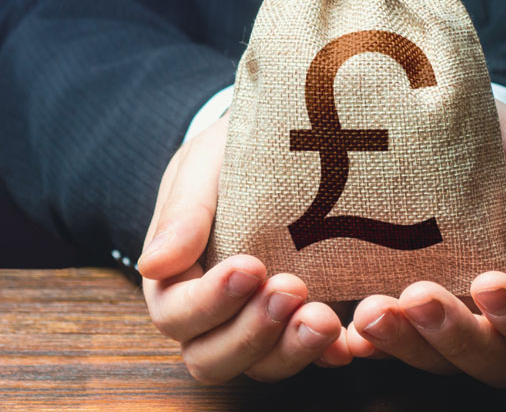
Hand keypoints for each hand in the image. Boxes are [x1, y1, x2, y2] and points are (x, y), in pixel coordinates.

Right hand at [137, 113, 350, 383]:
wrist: (269, 147)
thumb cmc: (225, 158)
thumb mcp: (200, 169)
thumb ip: (181, 214)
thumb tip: (151, 264)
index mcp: (176, 278)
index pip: (176, 313)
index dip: (210, 301)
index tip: (250, 266)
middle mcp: (211, 311)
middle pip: (211, 356)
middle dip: (251, 332)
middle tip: (291, 289)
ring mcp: (254, 320)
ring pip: (259, 365)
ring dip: (289, 349)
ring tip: (324, 319)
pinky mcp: (296, 319)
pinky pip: (307, 355)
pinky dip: (324, 354)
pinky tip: (346, 341)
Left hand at [347, 100, 505, 387]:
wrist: (449, 127)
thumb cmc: (500, 143)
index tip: (487, 284)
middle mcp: (501, 310)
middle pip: (497, 358)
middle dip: (456, 336)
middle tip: (418, 298)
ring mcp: (454, 311)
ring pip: (440, 357)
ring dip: (407, 343)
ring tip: (371, 312)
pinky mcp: (409, 306)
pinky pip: (395, 339)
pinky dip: (374, 344)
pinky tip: (350, 332)